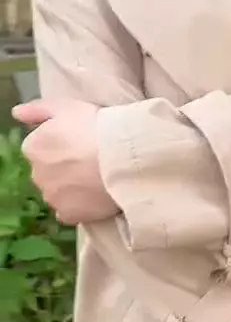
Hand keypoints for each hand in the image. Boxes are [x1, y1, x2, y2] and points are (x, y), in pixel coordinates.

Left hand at [13, 99, 118, 225]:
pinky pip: (68, 212)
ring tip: (95, 179)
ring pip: (56, 192)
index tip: (79, 142)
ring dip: (69, 187)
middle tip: (89, 159)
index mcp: (33, 147)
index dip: (60, 144)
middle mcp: (36, 174)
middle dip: (62, 167)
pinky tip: (92, 197)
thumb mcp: (66, 106)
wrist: (122, 158)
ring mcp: (51, 197)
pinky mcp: (68, 214)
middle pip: (47, 171)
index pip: (39, 147)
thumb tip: (17, 113)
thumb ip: (37, 109)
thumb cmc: (95, 127)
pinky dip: (77, 206)